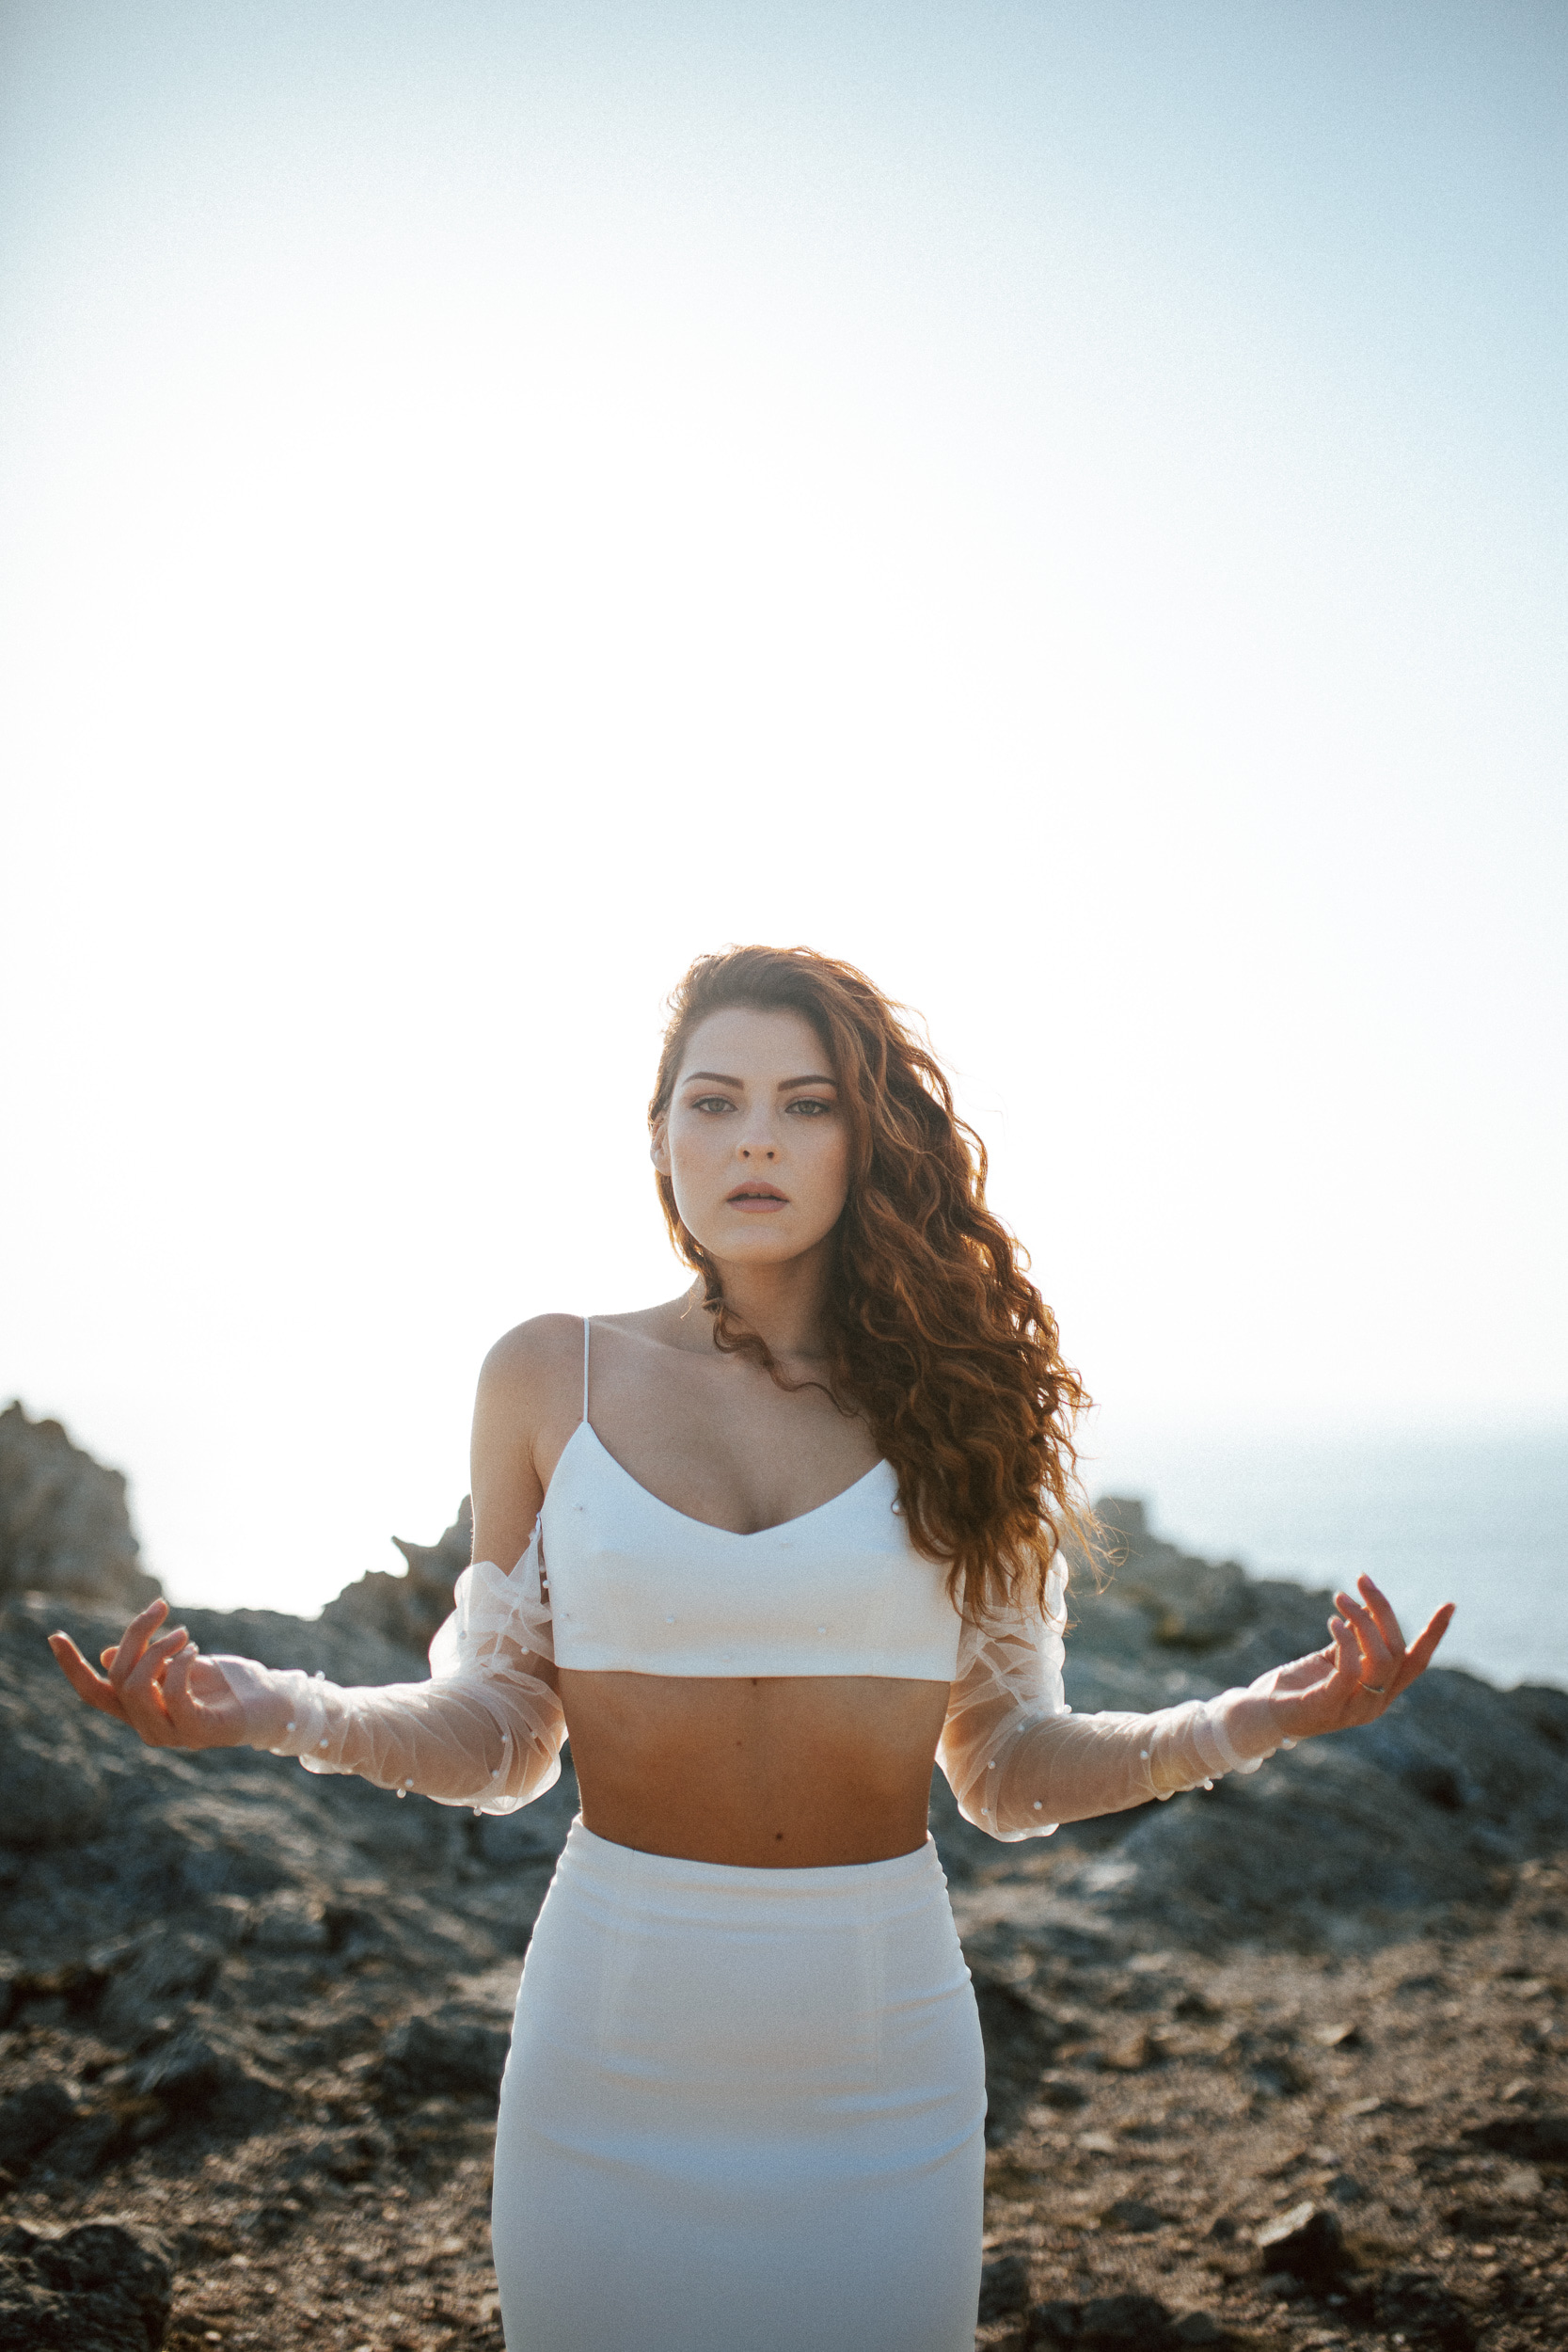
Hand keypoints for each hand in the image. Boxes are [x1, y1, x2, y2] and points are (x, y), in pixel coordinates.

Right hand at [49, 1598, 246, 1750]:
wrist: (272, 1704)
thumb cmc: (227, 1684)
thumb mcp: (182, 1666)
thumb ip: (147, 1664)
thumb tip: (106, 1655)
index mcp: (141, 1709)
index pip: (94, 1692)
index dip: (72, 1667)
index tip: (55, 1636)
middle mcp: (149, 1726)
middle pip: (116, 1679)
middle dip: (134, 1636)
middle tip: (160, 1608)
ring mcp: (171, 1733)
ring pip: (135, 1688)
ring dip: (157, 1649)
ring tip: (183, 1633)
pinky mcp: (198, 1732)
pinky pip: (172, 1696)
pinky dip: (178, 1665)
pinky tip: (193, 1650)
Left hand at [1244, 1575, 1453, 1742]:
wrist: (1260, 1716)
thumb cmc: (1297, 1686)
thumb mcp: (1331, 1659)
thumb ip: (1353, 1640)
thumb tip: (1367, 1609)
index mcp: (1380, 1691)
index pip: (1416, 1662)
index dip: (1434, 1634)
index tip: (1449, 1604)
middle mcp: (1374, 1703)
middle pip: (1398, 1652)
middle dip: (1383, 1611)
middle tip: (1362, 1581)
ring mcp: (1353, 1709)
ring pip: (1381, 1660)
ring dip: (1364, 1621)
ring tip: (1342, 1598)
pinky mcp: (1328, 1707)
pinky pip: (1350, 1672)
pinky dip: (1346, 1641)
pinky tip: (1334, 1621)